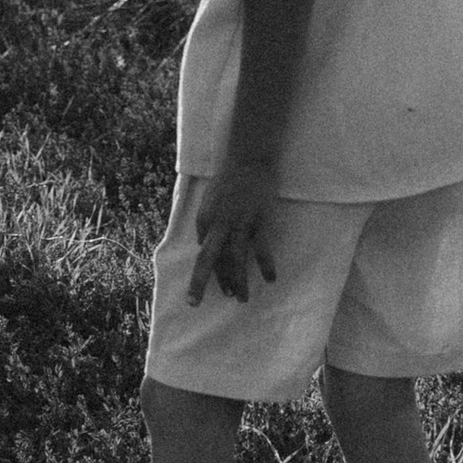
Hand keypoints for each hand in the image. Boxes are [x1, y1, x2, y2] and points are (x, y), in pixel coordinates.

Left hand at [189, 158, 280, 305]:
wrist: (248, 158)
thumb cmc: (229, 178)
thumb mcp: (209, 199)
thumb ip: (206, 220)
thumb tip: (202, 242)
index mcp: (205, 219)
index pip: (204, 251)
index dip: (209, 269)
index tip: (218, 283)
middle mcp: (218, 224)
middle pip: (207, 259)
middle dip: (199, 283)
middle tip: (193, 303)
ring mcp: (239, 224)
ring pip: (234, 260)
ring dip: (236, 282)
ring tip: (240, 299)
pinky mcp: (259, 221)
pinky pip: (261, 249)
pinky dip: (265, 266)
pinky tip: (269, 280)